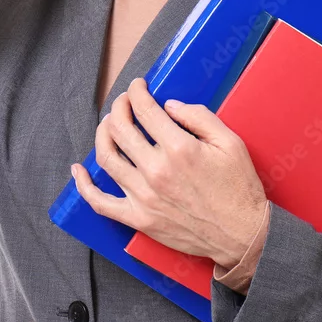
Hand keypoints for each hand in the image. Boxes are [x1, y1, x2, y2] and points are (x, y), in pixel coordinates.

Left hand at [71, 77, 268, 268]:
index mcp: (179, 148)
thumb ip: (199, 117)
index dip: (137, 92)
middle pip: (120, 129)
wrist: (242, 235)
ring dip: (102, 133)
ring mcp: (144, 197)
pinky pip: (101, 203)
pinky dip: (84, 186)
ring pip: (106, 158)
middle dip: (119, 107)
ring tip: (109, 123)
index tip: (138, 87)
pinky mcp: (139, 219)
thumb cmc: (239, 188)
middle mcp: (156, 171)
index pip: (144, 109)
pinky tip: (78, 170)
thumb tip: (168, 106)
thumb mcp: (230, 142)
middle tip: (125, 101)